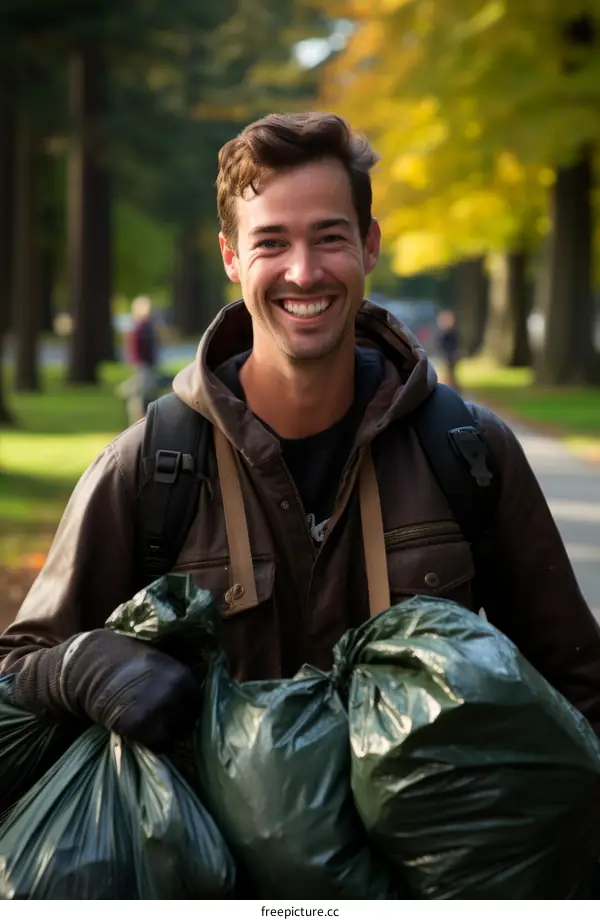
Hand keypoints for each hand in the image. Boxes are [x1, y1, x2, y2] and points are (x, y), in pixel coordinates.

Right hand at [12, 630, 200, 749]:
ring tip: (148, 724)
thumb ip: (176, 679)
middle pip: (189, 720)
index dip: (186, 708)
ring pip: (175, 735)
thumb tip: (192, 698)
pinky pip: (159, 744)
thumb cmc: (124, 662)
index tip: (174, 711)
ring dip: (164, 733)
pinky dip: (151, 742)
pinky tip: (138, 731)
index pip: (197, 703)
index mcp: (183, 674)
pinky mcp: (140, 725)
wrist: (90, 666)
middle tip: (159, 720)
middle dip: (177, 722)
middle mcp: (175, 691)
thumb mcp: (159, 661)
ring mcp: (159, 708)